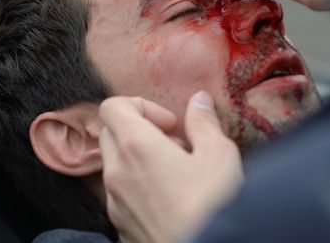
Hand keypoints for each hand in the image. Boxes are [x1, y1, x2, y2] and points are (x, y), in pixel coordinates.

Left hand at [99, 92, 242, 242]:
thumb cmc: (211, 206)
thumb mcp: (219, 155)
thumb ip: (204, 122)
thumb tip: (199, 100)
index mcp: (135, 146)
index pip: (113, 106)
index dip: (142, 105)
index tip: (171, 124)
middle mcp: (116, 173)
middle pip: (111, 134)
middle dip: (141, 132)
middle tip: (176, 147)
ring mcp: (115, 203)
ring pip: (115, 166)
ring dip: (141, 161)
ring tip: (179, 176)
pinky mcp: (121, 228)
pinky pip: (122, 196)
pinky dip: (140, 189)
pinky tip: (173, 202)